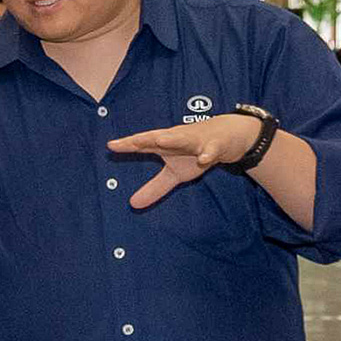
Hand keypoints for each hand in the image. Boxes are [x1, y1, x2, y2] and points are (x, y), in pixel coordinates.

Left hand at [107, 113, 259, 208]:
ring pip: (184, 138)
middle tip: (130, 141)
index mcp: (165, 144)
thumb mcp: (175, 173)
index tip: (111, 146)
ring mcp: (197, 140)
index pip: (143, 144)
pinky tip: (203, 158)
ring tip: (160, 141)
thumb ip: (155, 187)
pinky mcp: (216, 144)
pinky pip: (212, 149)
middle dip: (144, 138)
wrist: (229, 136)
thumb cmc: (195, 151)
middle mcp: (177, 138)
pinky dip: (208, 153)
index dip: (128, 145)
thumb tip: (132, 204)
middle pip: (159, 137)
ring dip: (173, 139)